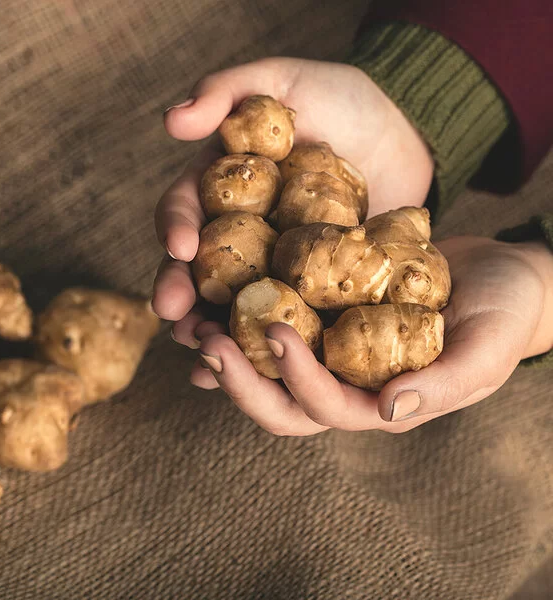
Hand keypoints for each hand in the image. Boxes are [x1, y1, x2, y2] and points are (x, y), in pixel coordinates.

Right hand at [152, 57, 433, 327]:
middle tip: (176, 319)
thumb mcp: (280, 79)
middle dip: (184, 293)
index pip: (186, 210)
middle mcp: (240, 230)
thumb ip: (226, 91)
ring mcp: (274, 261)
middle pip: (201, 268)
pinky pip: (286, 315)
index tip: (181, 248)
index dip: (176, 229)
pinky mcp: (312, 284)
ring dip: (215, 329)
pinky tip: (254, 370)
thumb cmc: (339, 99)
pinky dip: (267, 343)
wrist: (402, 130)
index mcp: (222, 187)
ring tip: (205, 353)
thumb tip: (170, 121)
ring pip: (234, 301)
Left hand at [190, 237, 552, 434]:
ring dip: (228, 352)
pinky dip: (244, 318)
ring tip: (192, 324)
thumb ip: (446, 383)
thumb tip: (389, 409)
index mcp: (382, 402)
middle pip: (281, 403)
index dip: (297, 379)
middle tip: (206, 342)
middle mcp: (348, 385)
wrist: (499, 276)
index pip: (327, 407)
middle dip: (241, 380)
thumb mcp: (488, 348)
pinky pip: (279, 321)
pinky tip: (215, 298)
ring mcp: (333, 353)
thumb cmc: (504, 313)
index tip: (274, 333)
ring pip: (268, 368)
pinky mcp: (326, 317)